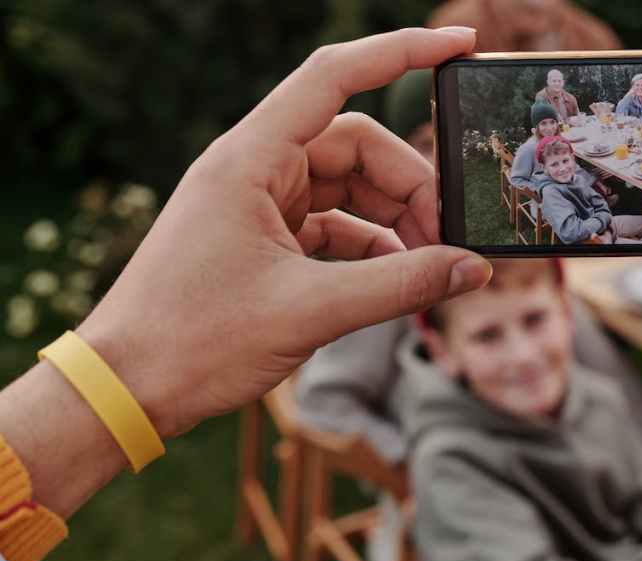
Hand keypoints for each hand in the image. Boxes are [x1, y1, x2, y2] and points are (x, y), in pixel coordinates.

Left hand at [73, 27, 491, 437]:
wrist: (124, 389)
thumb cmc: (193, 341)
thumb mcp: (311, 311)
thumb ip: (400, 284)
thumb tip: (471, 270)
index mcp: (251, 159)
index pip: (335, 76)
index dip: (402, 53)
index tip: (459, 44)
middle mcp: (253, 168)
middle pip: (358, 145)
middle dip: (411, 185)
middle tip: (448, 238)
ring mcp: (257, 202)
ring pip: (351, 185)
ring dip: (396, 219)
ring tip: (429, 266)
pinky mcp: (262, 238)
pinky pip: (335, 223)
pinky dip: (372, 246)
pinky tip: (398, 279)